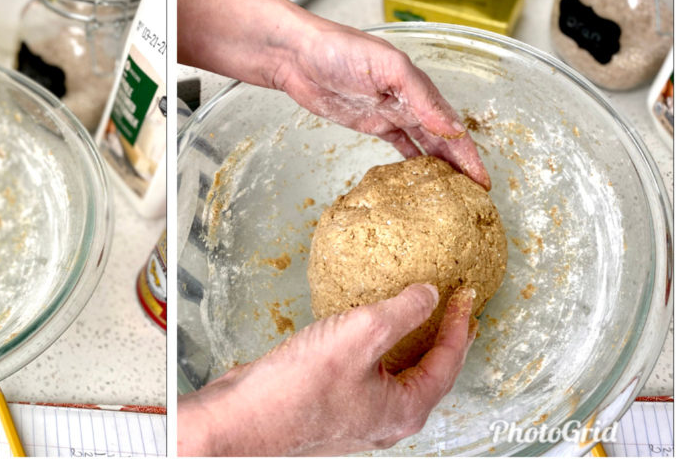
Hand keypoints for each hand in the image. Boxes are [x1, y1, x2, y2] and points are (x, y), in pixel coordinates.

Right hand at [179, 284, 476, 454]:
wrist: (246, 420)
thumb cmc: (301, 386)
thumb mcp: (360, 334)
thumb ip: (401, 311)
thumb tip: (429, 294)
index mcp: (405, 408)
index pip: (448, 362)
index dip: (459, 324)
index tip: (466, 294)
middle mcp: (386, 418)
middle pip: (427, 373)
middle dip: (441, 337)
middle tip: (451, 307)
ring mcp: (359, 414)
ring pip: (396, 374)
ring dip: (408, 342)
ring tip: (412, 311)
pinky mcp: (332, 405)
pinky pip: (367, 372)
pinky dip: (376, 347)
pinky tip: (359, 328)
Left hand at [275, 9, 489, 188]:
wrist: (297, 54)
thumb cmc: (339, 49)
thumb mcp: (387, 65)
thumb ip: (421, 96)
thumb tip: (453, 128)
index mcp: (417, 86)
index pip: (452, 125)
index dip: (469, 153)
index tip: (483, 181)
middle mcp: (408, 100)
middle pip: (442, 139)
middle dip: (460, 165)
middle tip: (475, 198)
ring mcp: (389, 112)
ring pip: (424, 144)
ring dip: (441, 166)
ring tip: (455, 194)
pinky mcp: (369, 122)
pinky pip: (398, 145)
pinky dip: (412, 161)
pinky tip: (422, 178)